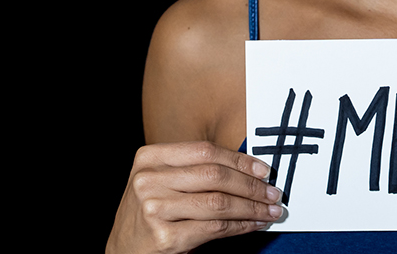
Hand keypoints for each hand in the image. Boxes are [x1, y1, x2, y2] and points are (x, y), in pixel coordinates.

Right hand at [106, 141, 283, 253]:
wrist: (122, 249)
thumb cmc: (151, 211)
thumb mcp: (163, 181)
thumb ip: (195, 170)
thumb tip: (250, 170)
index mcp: (149, 158)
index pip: (205, 151)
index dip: (240, 160)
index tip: (264, 170)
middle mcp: (148, 180)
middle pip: (215, 176)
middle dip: (251, 185)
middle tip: (273, 193)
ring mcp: (154, 209)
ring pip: (219, 202)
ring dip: (252, 207)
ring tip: (270, 210)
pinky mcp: (164, 237)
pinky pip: (215, 228)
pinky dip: (241, 226)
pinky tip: (254, 224)